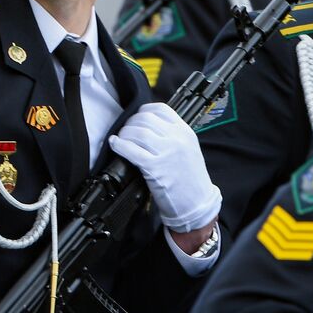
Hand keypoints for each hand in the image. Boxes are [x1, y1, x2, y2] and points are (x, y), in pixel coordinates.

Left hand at [108, 102, 221, 230]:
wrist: (197, 202)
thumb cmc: (190, 178)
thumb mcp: (188, 149)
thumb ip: (173, 135)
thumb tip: (147, 126)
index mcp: (185, 132)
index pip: (161, 109)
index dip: (143, 111)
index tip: (136, 118)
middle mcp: (177, 139)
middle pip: (145, 119)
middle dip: (130, 123)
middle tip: (126, 131)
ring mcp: (166, 153)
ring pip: (138, 132)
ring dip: (124, 134)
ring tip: (120, 139)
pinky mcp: (155, 168)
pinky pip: (132, 150)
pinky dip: (120, 145)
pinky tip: (115, 144)